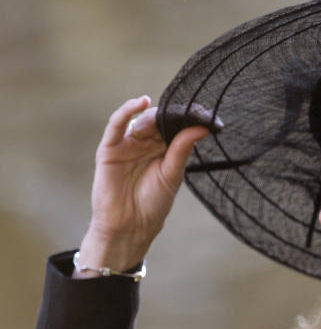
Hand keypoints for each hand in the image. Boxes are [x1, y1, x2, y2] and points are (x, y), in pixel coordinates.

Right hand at [74, 96, 210, 275]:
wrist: (130, 225)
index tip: (204, 113)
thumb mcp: (172, 174)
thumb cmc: (153, 203)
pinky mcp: (109, 148)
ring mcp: (127, 145)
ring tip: (164, 116)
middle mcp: (145, 144)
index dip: (187, 118)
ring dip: (152, 115)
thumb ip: (182, 149)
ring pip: (140, 120)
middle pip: (158, 121)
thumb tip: (202, 128)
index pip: (175, 128)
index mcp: (164, 150)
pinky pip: (116, 125)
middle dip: (170, 115)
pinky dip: (127, 111)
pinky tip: (141, 103)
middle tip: (186, 112)